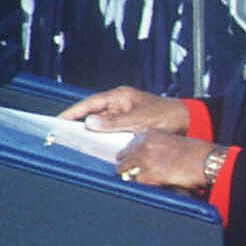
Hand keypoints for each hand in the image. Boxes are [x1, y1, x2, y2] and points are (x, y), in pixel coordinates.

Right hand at [61, 86, 190, 133]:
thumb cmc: (166, 116)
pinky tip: (97, 148)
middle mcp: (119, 104)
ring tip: (75, 144)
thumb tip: (89, 122)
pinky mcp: (129, 125)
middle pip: (93, 114)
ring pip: (102, 125)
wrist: (187, 122)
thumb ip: (114, 122)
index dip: (73, 112)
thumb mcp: (139, 119)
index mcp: (120, 96)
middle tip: (61, 135)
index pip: (90, 103)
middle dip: (79, 124)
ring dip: (92, 134)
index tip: (58, 120)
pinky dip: (104, 139)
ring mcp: (124, 115)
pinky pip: (112, 132)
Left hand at [114, 129, 218, 190]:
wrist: (203, 161)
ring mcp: (143, 160)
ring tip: (139, 179)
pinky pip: (135, 182)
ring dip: (130, 175)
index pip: (129, 144)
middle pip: (122, 156)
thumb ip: (155, 146)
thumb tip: (146, 158)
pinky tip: (150, 183)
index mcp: (150, 134)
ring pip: (122, 169)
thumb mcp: (171, 141)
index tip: (132, 159)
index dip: (131, 154)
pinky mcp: (147, 175)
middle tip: (131, 171)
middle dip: (126, 164)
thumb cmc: (194, 152)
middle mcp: (143, 145)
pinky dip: (141, 184)